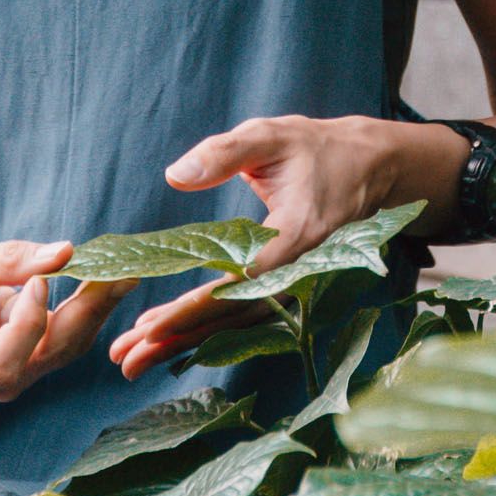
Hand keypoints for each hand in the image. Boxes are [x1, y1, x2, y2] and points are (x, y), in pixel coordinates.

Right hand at [0, 237, 135, 409]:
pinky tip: (109, 283)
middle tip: (119, 273)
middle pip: (39, 357)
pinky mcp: (21, 366)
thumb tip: (65, 253)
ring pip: (59, 351)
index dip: (26, 326)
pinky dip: (85, 311)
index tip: (39, 281)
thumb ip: (9, 261)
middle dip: (83, 312)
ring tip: (123, 272)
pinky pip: (60, 342)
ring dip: (94, 310)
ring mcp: (0, 382)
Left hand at [107, 113, 410, 380]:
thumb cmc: (317, 147)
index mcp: (295, 234)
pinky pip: (246, 314)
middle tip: (125, 357)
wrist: (370, 166)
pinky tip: (174, 342)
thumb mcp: (271, 136)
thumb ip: (224, 153)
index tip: (149, 327)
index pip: (236, 281)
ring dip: (187, 342)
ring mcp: (296, 282)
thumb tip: (175, 176)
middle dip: (177, 338)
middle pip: (232, 315)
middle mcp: (298, 270)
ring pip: (237, 322)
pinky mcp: (288, 284)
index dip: (192, 306)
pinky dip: (209, 331)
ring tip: (135, 359)